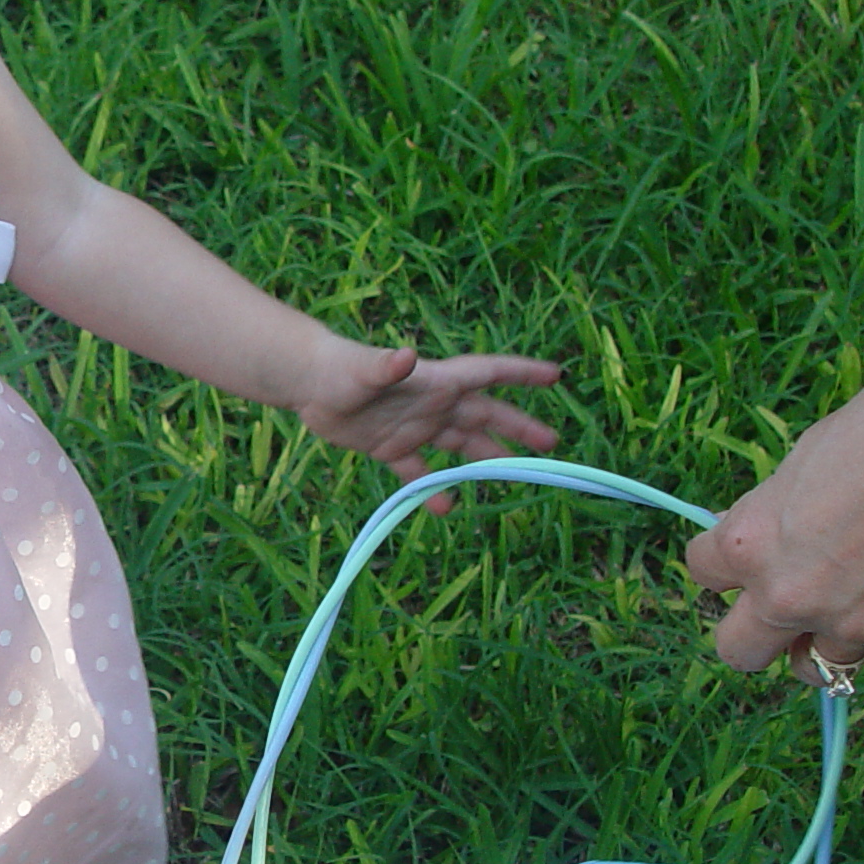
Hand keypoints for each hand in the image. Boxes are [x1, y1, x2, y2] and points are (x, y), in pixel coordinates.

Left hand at [295, 339, 561, 510]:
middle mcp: (433, 403)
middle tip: (550, 444)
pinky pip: (419, 470)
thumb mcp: (363, 370)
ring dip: (484, 459)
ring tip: (509, 477)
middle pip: (485, 415)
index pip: (489, 373)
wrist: (307, 383)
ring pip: (459, 444)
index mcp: (437, 381)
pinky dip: (432, 488)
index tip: (556, 376)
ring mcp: (414, 425)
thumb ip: (386, 366)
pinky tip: (444, 508)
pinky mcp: (391, 446)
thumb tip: (407, 356)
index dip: (522, 374)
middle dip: (518, 428)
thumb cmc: (338, 368)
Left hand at [684, 351, 863, 679]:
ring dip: (823, 641)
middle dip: (754, 633)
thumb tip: (760, 531)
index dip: (722, 564)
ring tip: (853, 600)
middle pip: (739, 652)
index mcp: (753, 543)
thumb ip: (776, 512)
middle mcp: (793, 594)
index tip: (745, 556)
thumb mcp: (807, 458)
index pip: (702, 575)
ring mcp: (856, 623)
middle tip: (781, 607)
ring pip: (817, 665)